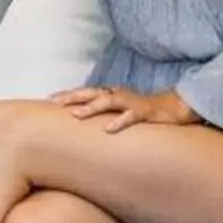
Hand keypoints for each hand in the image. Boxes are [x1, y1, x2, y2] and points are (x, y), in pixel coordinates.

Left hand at [49, 86, 200, 134]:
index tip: (49, 100)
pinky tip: (108, 129)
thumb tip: (81, 123)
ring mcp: (131, 103)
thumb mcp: (120, 111)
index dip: (68, 94)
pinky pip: (131, 116)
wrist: (174, 107)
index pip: (85, 92)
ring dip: (91, 107)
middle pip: (91, 93)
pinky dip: (119, 122)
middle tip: (54, 103)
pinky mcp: (145, 112)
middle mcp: (118, 95)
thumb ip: (103, 114)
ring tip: (76, 115)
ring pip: (108, 102)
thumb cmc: (142, 111)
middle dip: (72, 97)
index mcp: (111, 95)